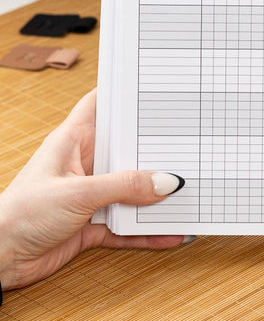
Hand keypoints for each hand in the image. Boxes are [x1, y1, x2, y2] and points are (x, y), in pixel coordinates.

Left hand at [0, 90, 188, 290]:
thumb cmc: (19, 215)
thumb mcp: (78, 193)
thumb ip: (124, 186)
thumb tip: (165, 181)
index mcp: (73, 141)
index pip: (101, 105)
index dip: (125, 94)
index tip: (155, 87)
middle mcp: (84, 164)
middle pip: (127, 150)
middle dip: (156, 149)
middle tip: (187, 144)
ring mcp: (89, 195)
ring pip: (132, 190)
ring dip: (156, 195)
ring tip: (188, 192)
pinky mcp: (91, 223)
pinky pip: (128, 224)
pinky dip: (147, 231)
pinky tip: (170, 233)